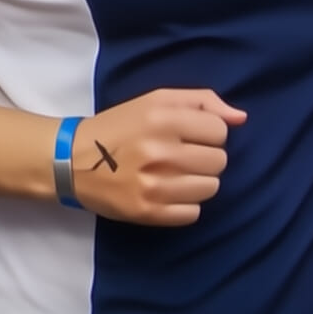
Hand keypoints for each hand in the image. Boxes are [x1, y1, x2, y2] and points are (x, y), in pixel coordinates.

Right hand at [69, 89, 244, 224]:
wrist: (72, 160)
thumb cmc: (119, 127)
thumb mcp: (155, 100)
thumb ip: (202, 101)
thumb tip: (240, 118)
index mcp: (162, 118)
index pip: (220, 131)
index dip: (208, 134)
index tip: (189, 137)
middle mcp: (159, 151)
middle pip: (219, 161)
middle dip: (204, 158)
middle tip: (180, 157)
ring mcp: (153, 185)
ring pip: (210, 188)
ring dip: (198, 182)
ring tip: (174, 175)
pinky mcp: (147, 212)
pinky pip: (193, 213)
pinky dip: (185, 205)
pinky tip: (166, 193)